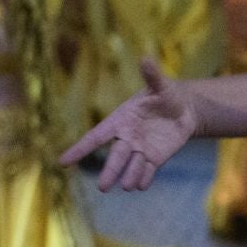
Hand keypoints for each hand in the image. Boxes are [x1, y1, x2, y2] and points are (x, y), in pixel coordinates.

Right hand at [60, 59, 195, 191]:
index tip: (62, 162)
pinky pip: (148, 170)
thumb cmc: (166, 95)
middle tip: (103, 188)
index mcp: (120, 121)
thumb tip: (146, 58)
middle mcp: (127, 139)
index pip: (95, 137)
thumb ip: (152, 76)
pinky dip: (145, 178)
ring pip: (132, 166)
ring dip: (129, 176)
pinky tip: (141, 185)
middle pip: (115, 157)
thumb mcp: (160, 85)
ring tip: (127, 186)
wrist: (183, 109)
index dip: (80, 149)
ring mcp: (141, 150)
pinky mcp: (155, 158)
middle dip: (110, 171)